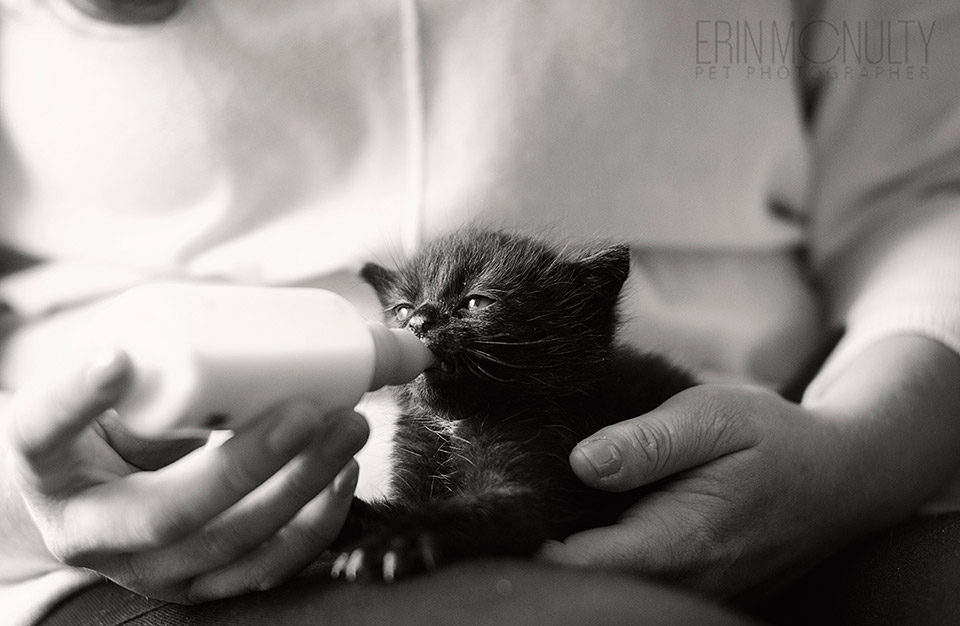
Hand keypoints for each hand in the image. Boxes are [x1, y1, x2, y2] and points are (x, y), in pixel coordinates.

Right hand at [5, 350, 368, 602]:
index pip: (43, 434)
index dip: (77, 399)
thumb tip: (220, 316)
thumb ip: (141, 356)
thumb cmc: (112, 427)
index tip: (117, 359)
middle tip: (306, 411)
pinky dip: (315, 523)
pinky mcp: (202, 585)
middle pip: (169, 513)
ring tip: (345, 430)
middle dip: (249, 464)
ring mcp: (150, 570)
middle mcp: (91, 533)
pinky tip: (342, 473)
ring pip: (230, 545)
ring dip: (301, 489)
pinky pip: (266, 568)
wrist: (106, 496)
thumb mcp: (104, 390)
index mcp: (48, 469)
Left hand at [540, 384, 858, 598]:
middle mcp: (686, 582)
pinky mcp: (700, 590)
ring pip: (612, 586)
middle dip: (549, 547)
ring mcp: (696, 594)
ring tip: (561, 503)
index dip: (535, 539)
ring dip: (579, 554)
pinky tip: (601, 519)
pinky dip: (611, 557)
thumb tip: (581, 463)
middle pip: (588, 583)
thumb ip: (647, 443)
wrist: (845, 477)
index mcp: (681, 542)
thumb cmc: (774, 440)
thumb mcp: (712, 418)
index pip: (579, 568)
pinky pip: (639, 583)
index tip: (519, 500)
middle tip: (532, 495)